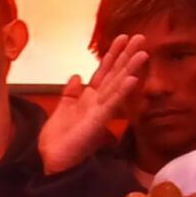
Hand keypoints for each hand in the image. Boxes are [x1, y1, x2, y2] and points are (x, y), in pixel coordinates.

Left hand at [37, 32, 146, 173]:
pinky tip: (132, 79)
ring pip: (118, 85)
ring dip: (130, 69)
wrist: (53, 159)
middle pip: (115, 74)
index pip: (103, 72)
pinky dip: (122, 91)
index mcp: (89, 98)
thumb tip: (77, 76)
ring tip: (143, 53)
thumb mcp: (62, 110)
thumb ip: (70, 93)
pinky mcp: (98, 121)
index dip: (112, 55)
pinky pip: (112, 104)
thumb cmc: (58, 139)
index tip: (123, 37)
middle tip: (141, 37)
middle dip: (127, 56)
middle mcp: (98, 102)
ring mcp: (101, 111)